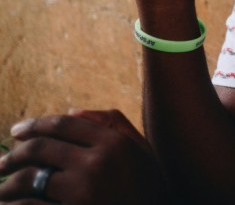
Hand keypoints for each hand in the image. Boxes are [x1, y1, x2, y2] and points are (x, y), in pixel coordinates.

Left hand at [0, 109, 171, 203]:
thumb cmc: (149, 187)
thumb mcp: (140, 150)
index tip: (17, 130)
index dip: (35, 125)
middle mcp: (98, 161)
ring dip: (8, 183)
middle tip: (1, 162)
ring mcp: (84, 190)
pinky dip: (17, 203)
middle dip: (14, 154)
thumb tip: (72, 110)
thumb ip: (112, 123)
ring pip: (30, 178)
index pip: (63, 124)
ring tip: (2, 188)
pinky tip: (12, 204)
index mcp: (114, 141)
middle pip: (41, 148)